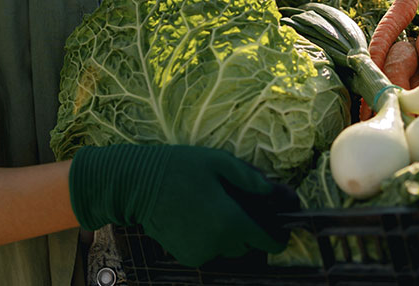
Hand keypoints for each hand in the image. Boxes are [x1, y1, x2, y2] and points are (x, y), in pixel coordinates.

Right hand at [68, 144, 299, 266]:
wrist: (137, 185)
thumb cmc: (179, 168)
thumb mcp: (218, 162)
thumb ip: (249, 178)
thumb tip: (274, 190)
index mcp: (230, 221)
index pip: (265, 241)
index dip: (277, 238)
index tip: (281, 235)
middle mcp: (217, 243)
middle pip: (246, 245)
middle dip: (247, 230)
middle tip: (235, 208)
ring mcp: (200, 252)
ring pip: (227, 250)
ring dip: (227, 235)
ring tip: (213, 210)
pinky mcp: (186, 257)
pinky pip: (209, 252)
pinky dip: (209, 241)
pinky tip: (198, 219)